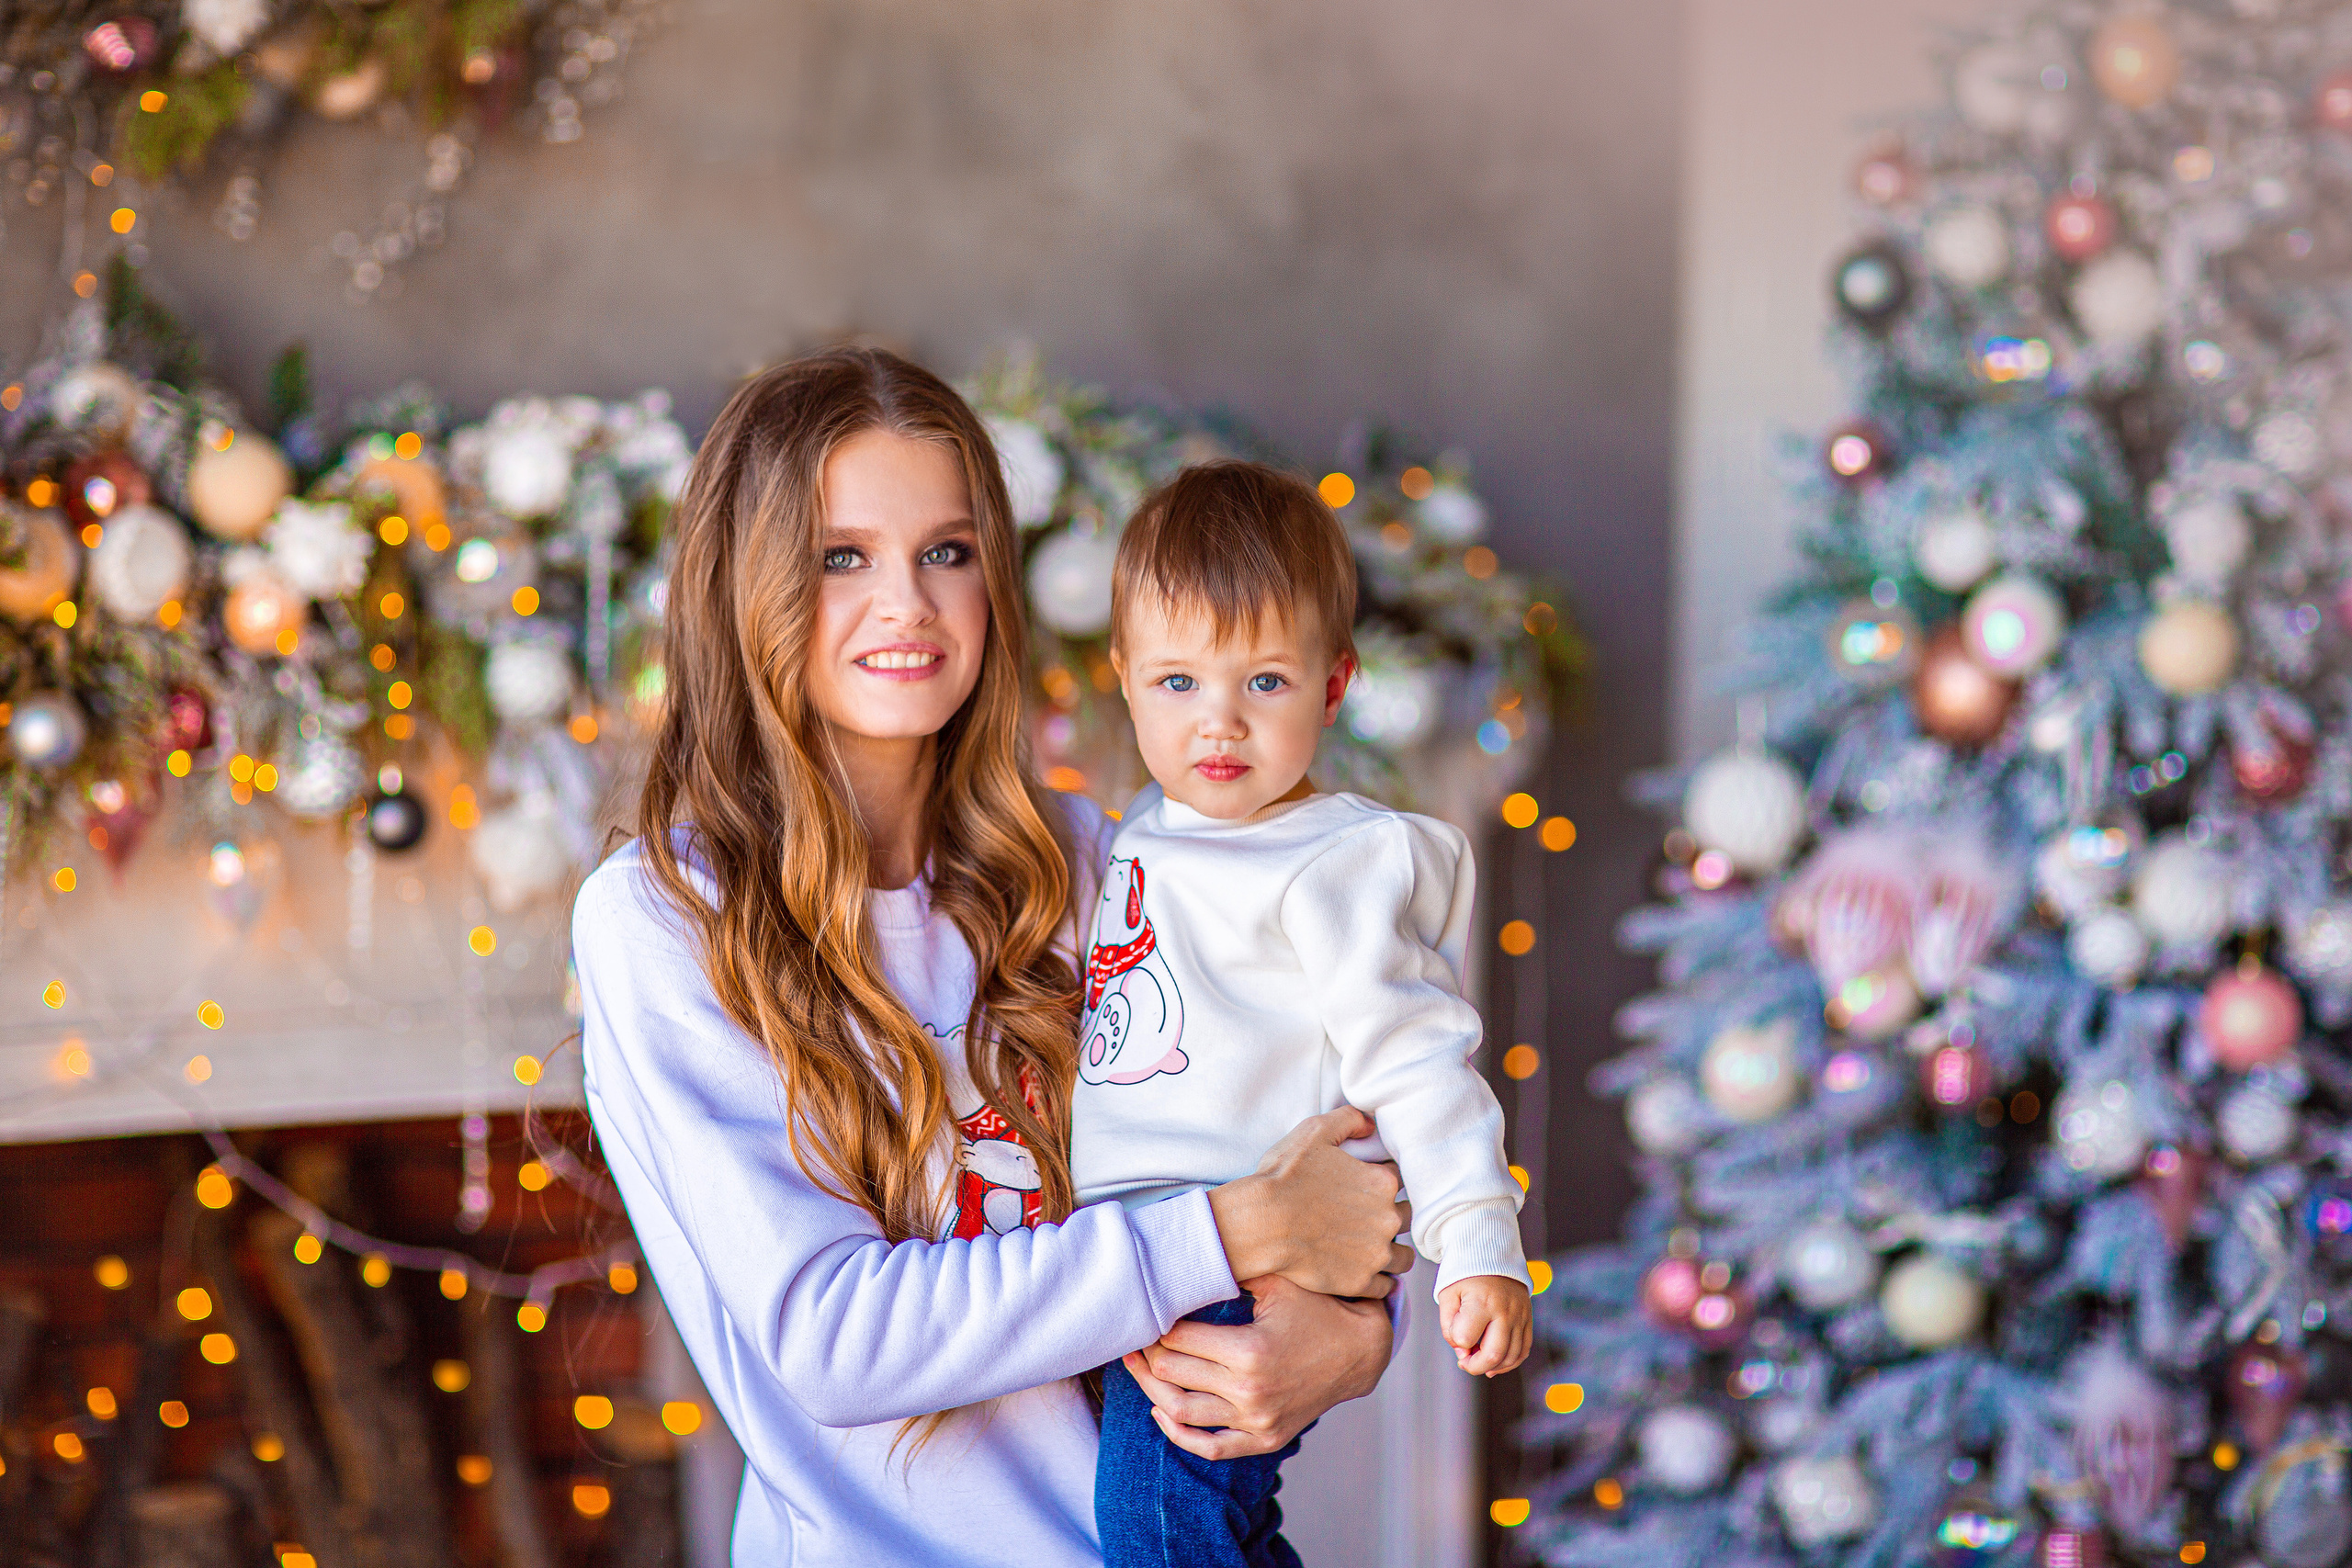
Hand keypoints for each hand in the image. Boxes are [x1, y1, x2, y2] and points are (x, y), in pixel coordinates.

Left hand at [1122, 1275, 1390, 1459]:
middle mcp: (1249, 1391)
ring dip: (1151, 1389)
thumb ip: (1233, 1269)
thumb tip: (1188, 1251)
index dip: (1154, 1324)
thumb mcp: (1278, 1282)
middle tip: (1136, 1335)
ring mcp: (1256, 1421)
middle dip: (1146, 1353)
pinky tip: (1161, 1411)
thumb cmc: (1317, 1309)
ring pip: (1180, 1412)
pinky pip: (1210, 1447)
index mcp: (1249, 1350)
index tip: (1146, 1311)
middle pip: (1172, 1373)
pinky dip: (1178, 1434)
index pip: (1177, 1339)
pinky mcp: (1264, 1439)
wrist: (1361, 1352)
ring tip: (1138, 1367)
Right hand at [1207, 1107, 1412, 1296]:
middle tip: (1369, 1218)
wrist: (1261, 1223)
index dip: (1384, 1183)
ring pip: (1403, 1256)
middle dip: (1392, 1216)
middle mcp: (1388, 1218)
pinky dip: (1378, 1281)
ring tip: (1373, 1249)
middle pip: (1407, 1217)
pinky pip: (1385, 1286)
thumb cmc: (1284, 1177)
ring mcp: (1376, 1253)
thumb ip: (1349, 1120)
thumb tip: (1370, 1124)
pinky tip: (1364, 1272)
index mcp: (1383, 1181)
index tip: (1367, 1189)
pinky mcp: (1361, 1281)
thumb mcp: (1315, 1132)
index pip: (1400, 1181)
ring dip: (1392, 1251)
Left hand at [1436, 1274, 1531, 1376]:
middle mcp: (1505, 1310)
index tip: (1454, 1333)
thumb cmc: (1465, 1276)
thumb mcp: (1447, 1294)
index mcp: (1481, 1302)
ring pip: (1511, 1357)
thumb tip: (1463, 1352)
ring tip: (1478, 1360)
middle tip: (1464, 1361)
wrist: (1492, 1254)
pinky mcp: (1528, 1319)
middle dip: (1474, 1366)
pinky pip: (1523, 1350)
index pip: (1465, 1338)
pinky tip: (1495, 1363)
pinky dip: (1509, 1362)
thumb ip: (1449, 1326)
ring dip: (1492, 1367)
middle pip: (1493, 1355)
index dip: (1455, 1342)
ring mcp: (1520, 1316)